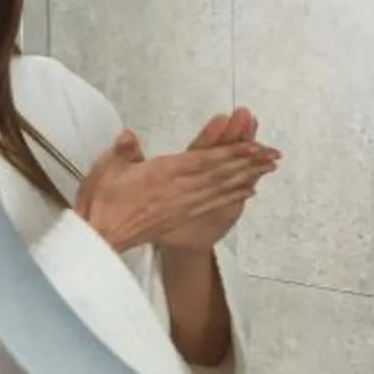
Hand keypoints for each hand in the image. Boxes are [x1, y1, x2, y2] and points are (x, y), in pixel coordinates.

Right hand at [75, 120, 278, 255]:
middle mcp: (179, 190)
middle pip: (221, 173)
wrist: (99, 238)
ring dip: (247, 176)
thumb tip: (129, 136)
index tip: (256, 145)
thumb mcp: (107, 168)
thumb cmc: (100, 203)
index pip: (206, 159)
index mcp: (164, 173)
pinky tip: (248, 192)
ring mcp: (182, 206)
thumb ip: (124, 151)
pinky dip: (233, 197)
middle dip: (249, 162)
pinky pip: (213, 205)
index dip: (234, 152)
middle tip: (275, 154)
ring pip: (221, 188)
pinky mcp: (180, 219)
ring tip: (269, 167)